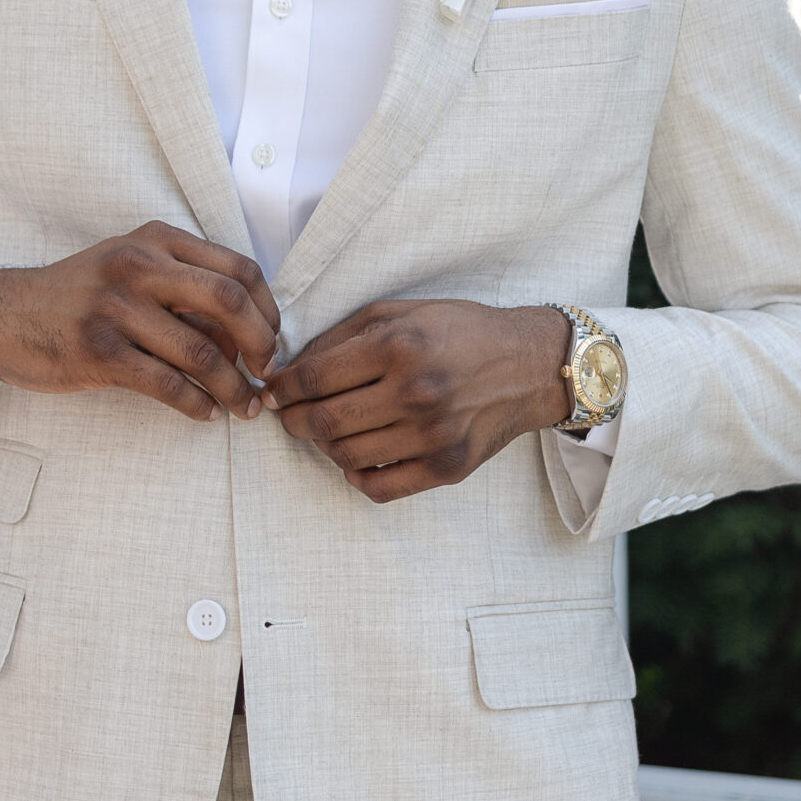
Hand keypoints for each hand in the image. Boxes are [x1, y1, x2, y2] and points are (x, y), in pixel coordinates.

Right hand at [0, 222, 279, 423]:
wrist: (5, 314)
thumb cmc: (81, 294)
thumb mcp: (131, 266)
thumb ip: (184, 286)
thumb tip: (247, 333)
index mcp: (156, 240)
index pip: (239, 269)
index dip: (268, 309)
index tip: (274, 340)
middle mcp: (139, 266)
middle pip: (230, 302)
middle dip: (262, 345)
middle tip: (268, 375)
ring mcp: (117, 308)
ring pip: (202, 352)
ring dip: (234, 388)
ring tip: (244, 407)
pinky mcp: (98, 351)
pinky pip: (167, 384)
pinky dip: (196, 404)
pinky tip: (205, 414)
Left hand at [263, 300, 570, 503]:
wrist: (529, 364)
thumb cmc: (459, 331)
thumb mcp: (400, 311)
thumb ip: (342, 336)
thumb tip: (290, 368)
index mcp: (398, 346)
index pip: (314, 378)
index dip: (281, 388)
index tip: (272, 392)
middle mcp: (414, 392)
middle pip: (322, 422)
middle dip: (291, 421)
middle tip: (286, 416)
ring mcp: (432, 435)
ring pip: (345, 457)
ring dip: (323, 446)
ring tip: (327, 430)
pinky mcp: (448, 468)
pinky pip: (380, 488)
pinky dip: (357, 477)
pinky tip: (357, 459)